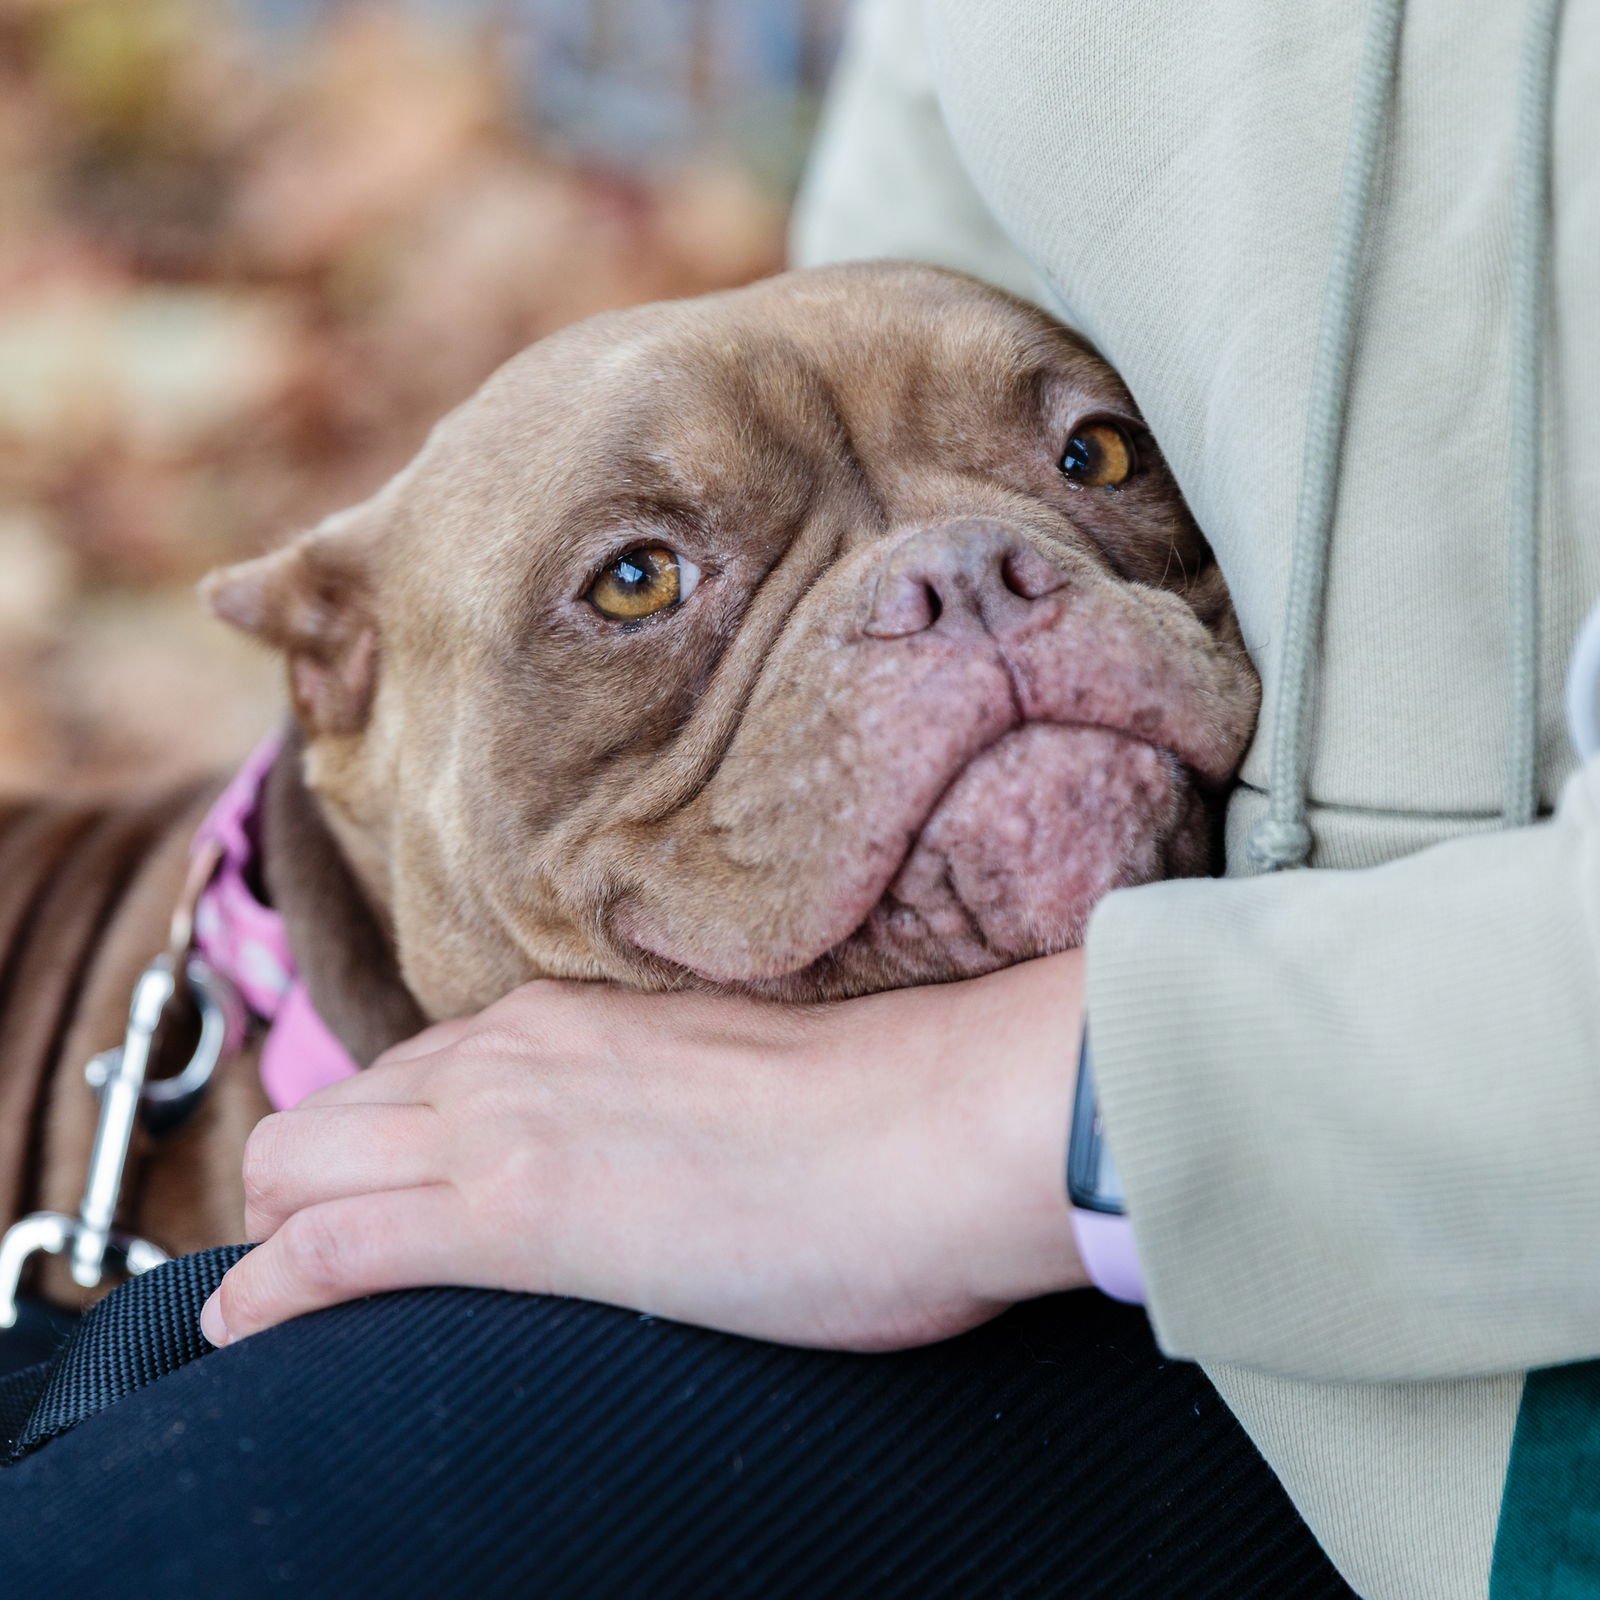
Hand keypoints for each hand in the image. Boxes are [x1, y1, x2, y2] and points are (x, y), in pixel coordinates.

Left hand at [201, 951, 1088, 1350]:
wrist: (937, 1123)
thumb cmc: (880, 1112)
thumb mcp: (731, 1080)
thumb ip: (656, 1097)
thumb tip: (661, 1151)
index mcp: (564, 1021)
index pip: (406, 1075)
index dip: (375, 1149)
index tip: (386, 1205)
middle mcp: (511, 1055)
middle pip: (323, 1115)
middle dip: (301, 1191)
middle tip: (340, 1265)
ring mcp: (502, 1128)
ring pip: (294, 1168)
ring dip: (279, 1239)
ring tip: (296, 1315)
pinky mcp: (513, 1218)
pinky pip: (322, 1255)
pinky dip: (269, 1301)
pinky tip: (257, 1342)